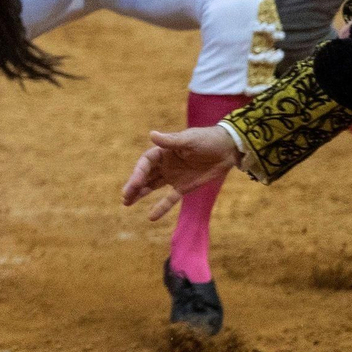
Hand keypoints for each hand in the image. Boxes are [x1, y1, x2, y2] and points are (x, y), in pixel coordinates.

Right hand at [121, 126, 241, 220]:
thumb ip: (171, 141)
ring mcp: (173, 176)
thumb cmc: (207, 140)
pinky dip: (161, 207)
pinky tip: (151, 217)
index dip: (138, 173)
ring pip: (152, 186)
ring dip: (140, 194)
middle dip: (134, 186)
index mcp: (163, 151)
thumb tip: (151, 135)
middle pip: (145, 176)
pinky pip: (170, 199)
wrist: (227, 150)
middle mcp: (164, 164)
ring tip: (127, 203)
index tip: (134, 184)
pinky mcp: (183, 187)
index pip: (146, 163)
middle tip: (124, 197)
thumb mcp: (189, 140)